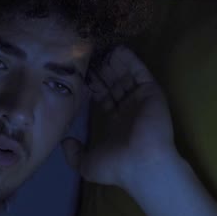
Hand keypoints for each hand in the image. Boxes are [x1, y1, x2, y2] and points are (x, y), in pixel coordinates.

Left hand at [62, 45, 177, 187]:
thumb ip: (73, 154)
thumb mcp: (87, 165)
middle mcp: (128, 109)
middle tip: (88, 56)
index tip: (80, 73)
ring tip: (100, 49)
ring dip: (114, 63)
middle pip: (114, 83)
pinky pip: (141, 72)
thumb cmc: (116, 166)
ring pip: (126, 75)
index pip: (103, 97)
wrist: (142, 164)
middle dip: (101, 71)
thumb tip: (65, 142)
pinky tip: (118, 49)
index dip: (92, 85)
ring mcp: (141, 99)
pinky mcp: (152, 92)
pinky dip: (131, 60)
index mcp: (115, 122)